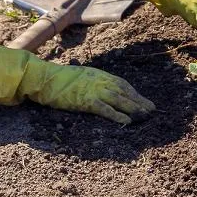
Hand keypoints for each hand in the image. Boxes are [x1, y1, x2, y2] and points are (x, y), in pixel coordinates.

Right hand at [0, 45, 154, 124]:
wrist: (44, 78)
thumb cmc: (58, 79)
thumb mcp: (79, 76)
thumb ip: (91, 81)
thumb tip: (100, 89)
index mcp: (98, 75)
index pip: (121, 84)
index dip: (134, 92)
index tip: (144, 100)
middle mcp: (99, 80)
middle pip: (124, 91)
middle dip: (139, 100)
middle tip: (152, 109)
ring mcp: (93, 90)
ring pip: (119, 99)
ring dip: (134, 107)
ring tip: (145, 115)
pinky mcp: (85, 100)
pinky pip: (105, 109)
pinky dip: (117, 114)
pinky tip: (126, 121)